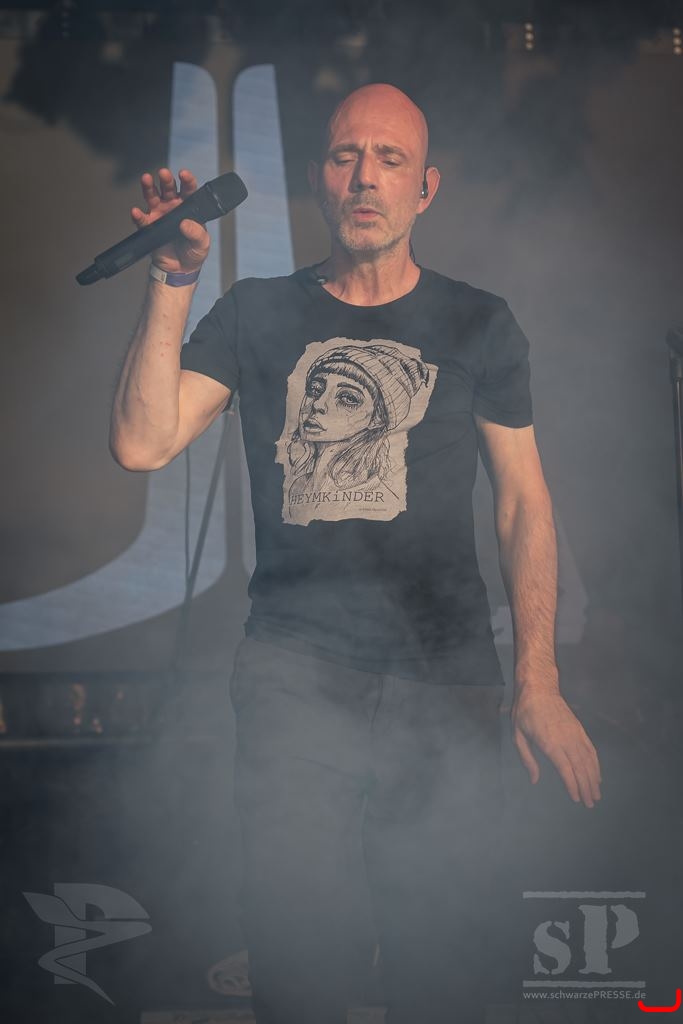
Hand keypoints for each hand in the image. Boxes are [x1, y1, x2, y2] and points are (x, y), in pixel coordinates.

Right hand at [131, 167, 209, 274]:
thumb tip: (186, 224)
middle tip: (164, 174)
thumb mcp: (202, 243)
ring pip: (153, 197)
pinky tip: (136, 212)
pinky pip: (142, 219)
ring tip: (146, 179)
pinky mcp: (150, 226)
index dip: (187, 180)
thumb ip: (197, 233)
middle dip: (166, 180)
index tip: (184, 174)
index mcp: (189, 208)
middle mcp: (173, 207)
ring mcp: (160, 215)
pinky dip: (138, 216)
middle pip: (169, 189)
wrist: (180, 270)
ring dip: (149, 187)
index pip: (189, 190)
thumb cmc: (193, 253)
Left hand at [511, 685, 601, 807]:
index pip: (565, 769)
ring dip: (594, 779)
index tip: (577, 799)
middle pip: (580, 768)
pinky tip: (597, 775)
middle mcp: (566, 739)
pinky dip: (596, 764)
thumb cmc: (524, 712)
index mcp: (549, 742)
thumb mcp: (517, 735)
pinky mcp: (579, 729)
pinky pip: (591, 749)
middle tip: (590, 804)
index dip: (572, 785)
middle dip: (586, 787)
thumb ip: (527, 759)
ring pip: (588, 760)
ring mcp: (575, 733)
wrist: (539, 688)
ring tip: (597, 795)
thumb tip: (534, 780)